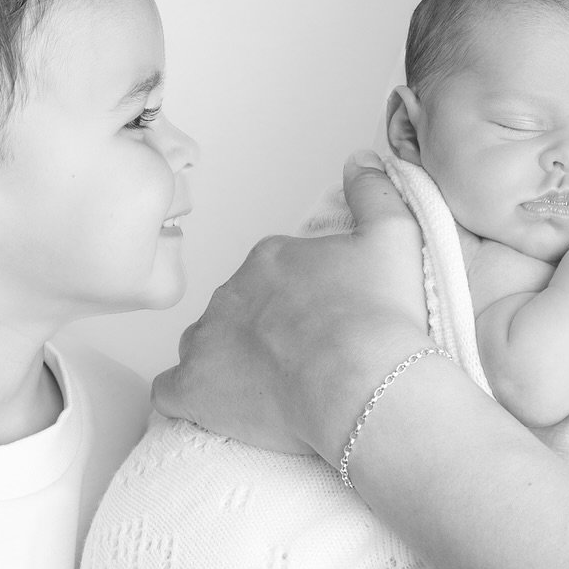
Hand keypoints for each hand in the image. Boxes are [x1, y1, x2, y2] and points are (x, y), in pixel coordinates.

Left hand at [153, 153, 429, 459]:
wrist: (366, 382)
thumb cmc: (383, 318)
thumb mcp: (395, 237)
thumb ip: (375, 192)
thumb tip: (358, 159)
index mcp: (271, 257)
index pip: (272, 274)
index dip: (298, 301)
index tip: (324, 324)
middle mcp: (231, 291)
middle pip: (238, 309)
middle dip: (263, 331)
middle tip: (304, 361)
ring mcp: (206, 340)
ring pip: (205, 345)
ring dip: (228, 362)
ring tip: (272, 390)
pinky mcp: (193, 388)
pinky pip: (173, 390)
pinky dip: (190, 397)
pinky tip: (218, 409)